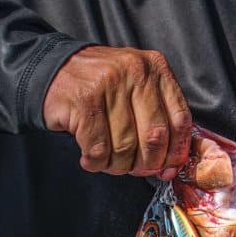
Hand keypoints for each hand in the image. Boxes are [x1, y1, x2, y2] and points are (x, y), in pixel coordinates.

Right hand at [43, 46, 192, 178]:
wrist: (55, 72)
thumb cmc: (100, 88)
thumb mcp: (136, 90)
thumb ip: (157, 120)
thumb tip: (170, 167)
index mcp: (155, 69)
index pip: (180, 120)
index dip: (175, 152)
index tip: (166, 168)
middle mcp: (135, 72)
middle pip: (155, 138)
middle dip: (145, 164)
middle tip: (133, 167)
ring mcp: (109, 85)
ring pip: (126, 148)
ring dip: (116, 166)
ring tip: (108, 160)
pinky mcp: (85, 102)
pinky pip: (99, 150)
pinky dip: (95, 163)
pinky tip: (90, 157)